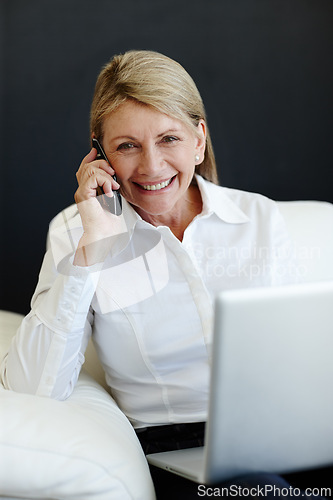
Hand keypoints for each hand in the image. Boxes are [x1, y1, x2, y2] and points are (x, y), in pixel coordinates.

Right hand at [74, 148, 125, 265]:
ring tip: (113, 186)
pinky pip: (92, 178)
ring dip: (105, 174)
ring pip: (89, 170)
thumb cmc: (110, 223)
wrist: (104, 236)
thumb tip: (115, 175)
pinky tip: (109, 192)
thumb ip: (111, 186)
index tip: (97, 149)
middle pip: (87, 165)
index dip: (90, 157)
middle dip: (101, 163)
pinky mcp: (83, 196)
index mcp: (89, 190)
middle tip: (113, 172)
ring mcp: (82, 193)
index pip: (85, 167)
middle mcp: (82, 190)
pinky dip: (104, 182)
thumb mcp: (114, 199)